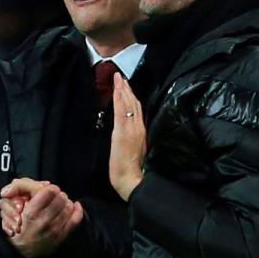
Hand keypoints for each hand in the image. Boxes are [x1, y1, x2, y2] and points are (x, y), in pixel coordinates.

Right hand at [0, 179, 83, 257]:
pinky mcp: (62, 236)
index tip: (48, 190)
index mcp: (31, 213)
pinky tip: (74, 206)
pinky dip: (77, 209)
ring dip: (65, 202)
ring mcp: (54, 230)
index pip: (49, 191)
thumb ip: (23, 187)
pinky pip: (76, 218)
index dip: (50, 188)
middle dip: (58, 195)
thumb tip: (45, 184)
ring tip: (60, 203)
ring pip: (69, 206)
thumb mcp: (12, 203)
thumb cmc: (20, 222)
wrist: (23, 249)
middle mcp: (43, 222)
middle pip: (61, 198)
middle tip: (54, 197)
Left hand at [109, 73, 145, 200]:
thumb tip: (130, 134)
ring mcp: (131, 129)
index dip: (132, 97)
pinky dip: (119, 98)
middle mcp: (138, 128)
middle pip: (134, 104)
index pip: (137, 111)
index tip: (128, 86)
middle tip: (121, 76)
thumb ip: (135, 140)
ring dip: (123, 89)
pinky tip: (117, 89)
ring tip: (118, 78)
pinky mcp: (123, 132)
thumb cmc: (132, 171)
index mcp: (141, 132)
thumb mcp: (136, 152)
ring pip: (128, 104)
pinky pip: (121, 111)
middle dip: (127, 89)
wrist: (132, 181)